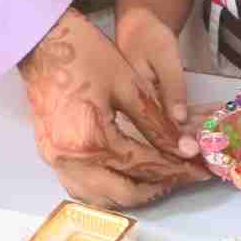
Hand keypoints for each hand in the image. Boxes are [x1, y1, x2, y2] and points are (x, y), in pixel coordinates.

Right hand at [17, 9, 206, 209]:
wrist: (42, 42)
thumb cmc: (87, 55)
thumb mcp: (130, 86)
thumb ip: (158, 125)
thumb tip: (187, 150)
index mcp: (92, 141)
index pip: (143, 166)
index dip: (176, 170)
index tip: (199, 171)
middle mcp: (70, 161)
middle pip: (123, 193)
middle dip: (158, 188)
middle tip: (183, 176)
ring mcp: (55, 161)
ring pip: (100, 198)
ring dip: (132, 193)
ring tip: (160, 178)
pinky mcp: (49, 156)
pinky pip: (82, 187)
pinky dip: (108, 188)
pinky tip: (127, 177)